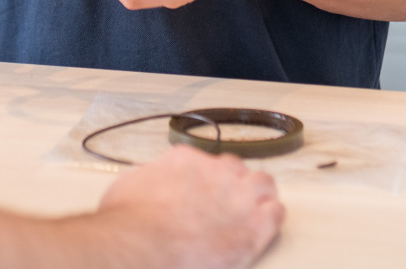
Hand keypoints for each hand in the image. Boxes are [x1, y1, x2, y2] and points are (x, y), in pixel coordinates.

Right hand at [97, 146, 283, 268]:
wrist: (140, 245)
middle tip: (231, 198)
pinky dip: (273, 216)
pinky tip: (269, 219)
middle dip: (236, 182)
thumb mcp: (131, 184)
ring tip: (257, 205)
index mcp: (186, 161)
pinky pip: (276, 213)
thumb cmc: (129, 223)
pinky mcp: (252, 229)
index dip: (209, 177)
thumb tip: (149, 185)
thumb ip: (151, 179)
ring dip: (259, 194)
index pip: (208, 161)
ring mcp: (236, 199)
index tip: (207, 188)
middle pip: (238, 168)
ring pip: (262, 184)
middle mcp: (215, 173)